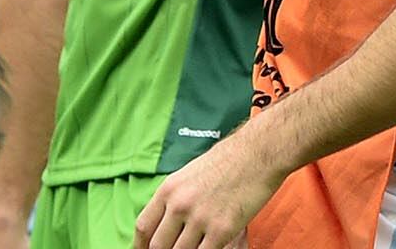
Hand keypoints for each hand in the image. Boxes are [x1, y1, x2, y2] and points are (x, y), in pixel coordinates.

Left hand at [134, 133, 281, 248]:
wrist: (255, 155)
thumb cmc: (224, 163)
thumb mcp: (186, 176)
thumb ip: (173, 199)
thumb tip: (164, 222)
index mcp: (167, 190)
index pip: (144, 226)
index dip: (140, 245)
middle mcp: (179, 205)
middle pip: (158, 245)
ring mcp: (200, 219)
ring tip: (190, 248)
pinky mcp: (222, 230)